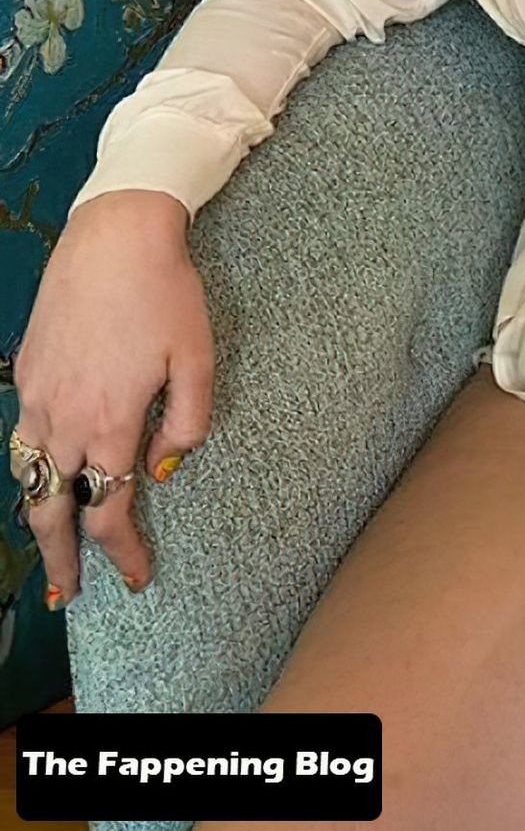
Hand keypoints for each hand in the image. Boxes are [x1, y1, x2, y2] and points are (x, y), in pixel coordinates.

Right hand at [12, 189, 213, 607]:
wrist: (115, 236)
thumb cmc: (165, 292)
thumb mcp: (197, 356)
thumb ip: (187, 421)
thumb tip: (162, 470)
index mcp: (111, 422)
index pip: (110, 509)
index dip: (122, 552)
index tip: (136, 578)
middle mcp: (65, 418)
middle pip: (52, 509)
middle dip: (59, 560)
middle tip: (68, 595)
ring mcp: (38, 394)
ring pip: (27, 475)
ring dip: (37, 517)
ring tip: (48, 547)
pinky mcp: (26, 369)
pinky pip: (21, 436)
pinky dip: (28, 469)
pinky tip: (41, 475)